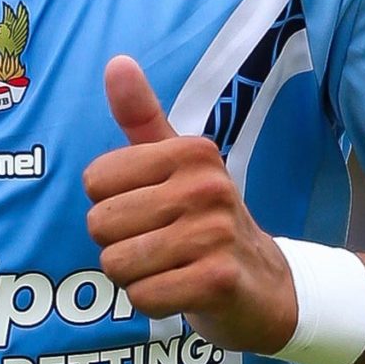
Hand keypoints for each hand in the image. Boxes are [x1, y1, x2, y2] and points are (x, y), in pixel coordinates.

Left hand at [81, 55, 298, 353]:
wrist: (269, 286)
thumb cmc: (207, 221)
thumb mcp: (179, 166)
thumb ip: (142, 117)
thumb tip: (116, 62)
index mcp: (191, 151)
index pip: (95, 180)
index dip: (110, 205)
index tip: (148, 210)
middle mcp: (205, 185)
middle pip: (101, 224)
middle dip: (118, 245)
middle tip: (159, 245)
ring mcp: (215, 233)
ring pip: (117, 263)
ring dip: (134, 276)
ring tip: (170, 267)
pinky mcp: (218, 280)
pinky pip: (143, 296)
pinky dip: (152, 301)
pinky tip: (181, 290)